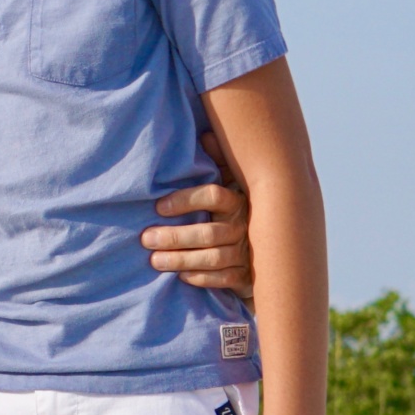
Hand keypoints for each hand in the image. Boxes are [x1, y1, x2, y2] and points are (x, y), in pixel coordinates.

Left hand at [143, 135, 253, 297]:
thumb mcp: (231, 183)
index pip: (213, 195)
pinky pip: (224, 279)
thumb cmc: (236, 211)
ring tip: (154, 261)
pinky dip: (202, 278)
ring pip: (213, 258)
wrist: (268, 250)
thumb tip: (207, 136)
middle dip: (175, 237)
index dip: (185, 200)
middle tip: (146, 238)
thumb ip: (219, 163)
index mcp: (238, 200)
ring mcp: (248, 252)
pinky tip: (181, 277)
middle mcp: (245, 226)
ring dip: (181, 260)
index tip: (158, 207)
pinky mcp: (248, 275)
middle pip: (209, 232)